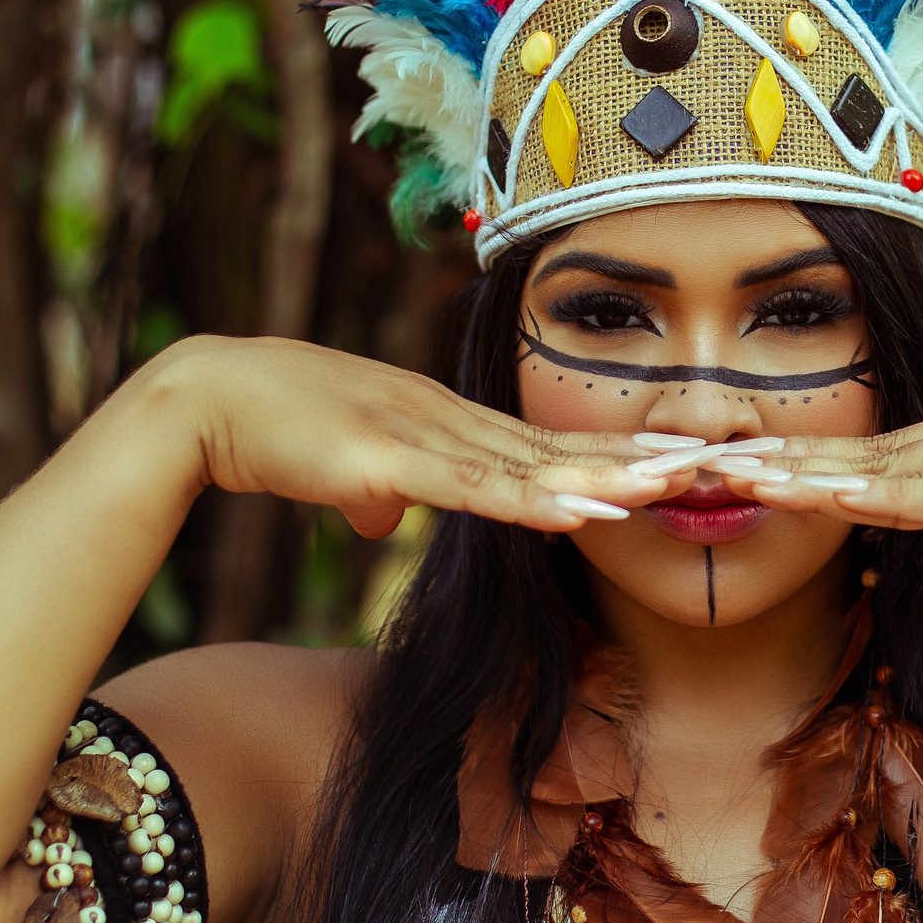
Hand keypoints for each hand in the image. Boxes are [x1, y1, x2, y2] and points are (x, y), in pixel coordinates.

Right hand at [142, 336, 671, 536]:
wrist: (204, 402)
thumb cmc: (269, 432)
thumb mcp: (339, 470)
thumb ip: (372, 493)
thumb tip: (378, 519)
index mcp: (446, 424)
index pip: (549, 444)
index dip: (616, 456)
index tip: (682, 465)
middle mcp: (448, 421)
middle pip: (561, 449)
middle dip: (640, 461)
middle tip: (719, 467)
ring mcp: (421, 435)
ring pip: (531, 466)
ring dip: (604, 481)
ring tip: (676, 489)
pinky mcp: (384, 459)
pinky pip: (472, 488)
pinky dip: (529, 502)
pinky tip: (578, 512)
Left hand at [698, 397, 922, 557]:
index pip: (865, 447)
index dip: (794, 455)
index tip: (729, 462)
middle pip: (853, 450)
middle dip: (772, 460)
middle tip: (695, 464)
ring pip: (878, 470)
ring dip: (804, 475)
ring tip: (735, 477)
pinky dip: (881, 497)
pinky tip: (835, 497)